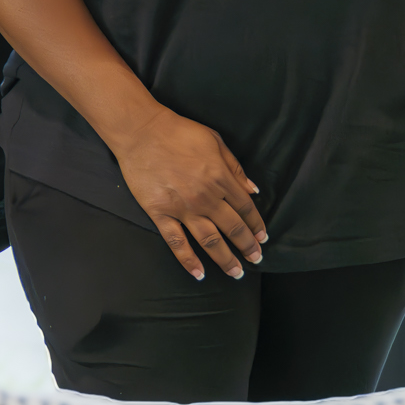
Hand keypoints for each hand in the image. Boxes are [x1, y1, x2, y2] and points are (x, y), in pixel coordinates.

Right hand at [110, 102, 266, 280]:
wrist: (141, 132)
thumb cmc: (179, 132)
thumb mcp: (215, 141)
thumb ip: (235, 168)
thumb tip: (253, 190)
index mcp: (220, 178)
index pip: (245, 208)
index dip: (256, 224)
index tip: (262, 238)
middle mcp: (205, 197)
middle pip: (232, 227)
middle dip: (247, 246)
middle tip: (255, 259)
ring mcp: (182, 208)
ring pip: (209, 239)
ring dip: (225, 258)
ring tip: (236, 272)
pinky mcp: (160, 213)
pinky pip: (176, 242)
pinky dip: (188, 260)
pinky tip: (198, 273)